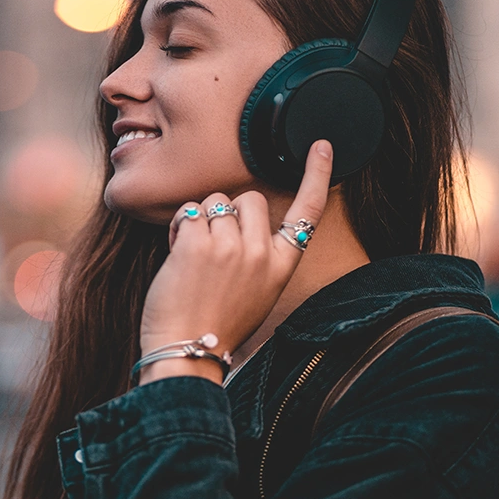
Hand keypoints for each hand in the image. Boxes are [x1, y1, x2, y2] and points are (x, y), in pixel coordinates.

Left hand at [139, 141, 333, 377]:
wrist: (186, 352)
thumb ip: (258, 256)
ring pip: (215, 202)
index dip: (317, 175)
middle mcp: (260, 252)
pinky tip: (177, 254)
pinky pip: (189, 212)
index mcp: (280, 266)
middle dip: (229, 212)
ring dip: (200, 222)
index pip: (308, 212)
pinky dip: (178, 228)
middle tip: (214, 245)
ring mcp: (230, 246)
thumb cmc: (216, 326)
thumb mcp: (257, 293)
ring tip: (193, 257)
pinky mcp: (197, 243)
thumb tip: (241, 220)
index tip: (322, 146)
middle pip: (250, 198)